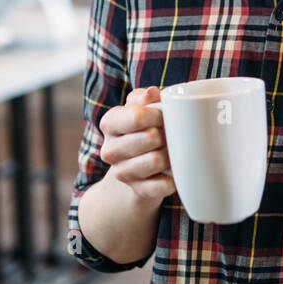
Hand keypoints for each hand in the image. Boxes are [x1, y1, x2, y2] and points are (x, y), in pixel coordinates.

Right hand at [99, 86, 175, 207]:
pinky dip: (172, 179)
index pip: (136, 117)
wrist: (138, 168)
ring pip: (156, 160)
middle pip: (150, 138)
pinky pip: (161, 185)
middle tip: (170, 135)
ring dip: (170, 154)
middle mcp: (110, 149)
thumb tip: (151, 93)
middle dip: (166, 135)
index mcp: (110, 123)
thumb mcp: (141, 108)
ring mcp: (122, 172)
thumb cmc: (143, 129)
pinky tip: (172, 172)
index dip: (157, 115)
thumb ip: (144, 98)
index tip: (164, 116)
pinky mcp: (137, 191)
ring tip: (172, 151)